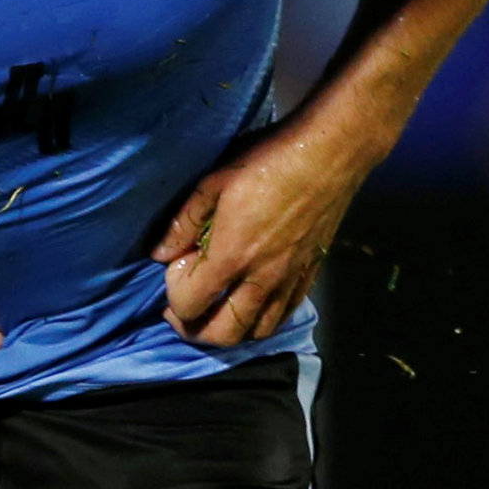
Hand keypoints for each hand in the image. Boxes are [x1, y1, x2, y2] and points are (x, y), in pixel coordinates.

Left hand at [153, 124, 373, 346]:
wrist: (329, 154)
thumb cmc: (268, 160)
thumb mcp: (214, 182)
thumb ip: (184, 222)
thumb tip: (159, 252)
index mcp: (232, 256)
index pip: (189, 305)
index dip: (173, 292)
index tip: (178, 264)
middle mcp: (261, 279)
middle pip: (222, 334)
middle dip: (194, 328)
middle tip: (185, 306)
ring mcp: (289, 281)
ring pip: (256, 332)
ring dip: (230, 328)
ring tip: (218, 305)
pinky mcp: (310, 274)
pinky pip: (284, 314)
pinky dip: (263, 317)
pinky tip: (253, 296)